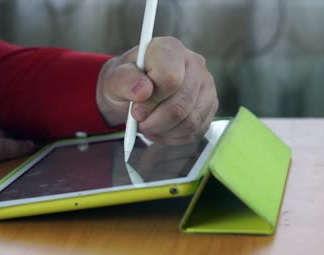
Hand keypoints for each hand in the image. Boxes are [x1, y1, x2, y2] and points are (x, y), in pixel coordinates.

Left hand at [96, 37, 217, 143]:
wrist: (135, 90)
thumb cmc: (126, 81)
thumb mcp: (114, 78)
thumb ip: (124, 80)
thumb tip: (143, 91)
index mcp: (170, 49)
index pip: (170, 79)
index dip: (151, 100)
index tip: (135, 108)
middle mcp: (195, 63)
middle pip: (181, 105)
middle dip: (155, 121)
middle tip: (139, 121)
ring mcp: (206, 86)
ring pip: (190, 122)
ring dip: (163, 131)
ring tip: (148, 125)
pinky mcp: (209, 107)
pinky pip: (195, 132)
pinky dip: (173, 137)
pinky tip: (160, 129)